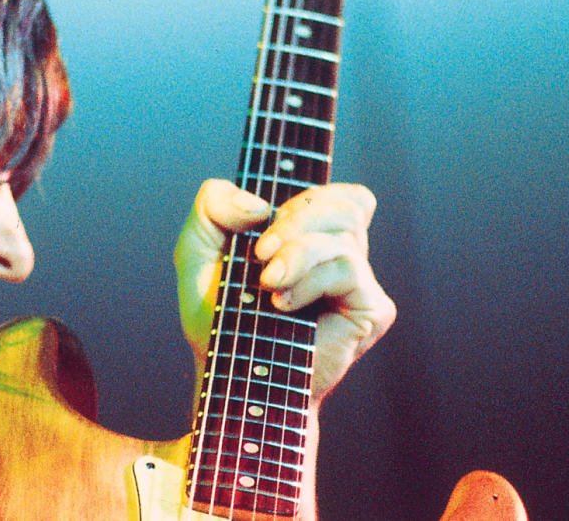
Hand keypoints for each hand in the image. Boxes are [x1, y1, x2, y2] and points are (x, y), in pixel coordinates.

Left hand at [174, 179, 394, 401]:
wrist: (228, 376)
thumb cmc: (217, 315)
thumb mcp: (197, 249)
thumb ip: (212, 205)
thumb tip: (257, 205)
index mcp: (311, 236)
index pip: (334, 193)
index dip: (303, 198)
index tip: (260, 225)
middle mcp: (341, 255)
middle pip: (344, 204)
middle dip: (295, 220)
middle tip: (259, 253)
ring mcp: (359, 283)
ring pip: (344, 236)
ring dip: (297, 254)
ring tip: (267, 284)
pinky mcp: (371, 309)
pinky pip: (349, 270)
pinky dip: (310, 280)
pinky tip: (284, 305)